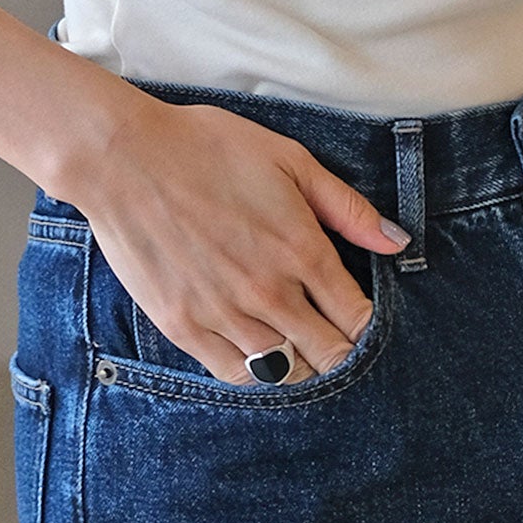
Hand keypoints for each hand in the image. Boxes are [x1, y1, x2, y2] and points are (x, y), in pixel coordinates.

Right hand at [65, 95, 411, 384]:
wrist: (125, 158)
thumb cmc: (208, 148)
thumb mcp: (289, 160)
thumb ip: (346, 207)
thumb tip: (397, 243)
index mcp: (302, 250)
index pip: (359, 319)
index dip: (369, 326)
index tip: (360, 319)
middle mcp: (270, 292)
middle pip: (329, 355)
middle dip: (341, 352)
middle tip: (333, 338)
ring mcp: (225, 314)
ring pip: (284, 371)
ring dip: (299, 362)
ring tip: (296, 345)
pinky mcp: (184, 326)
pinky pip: (234, 374)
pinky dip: (254, 371)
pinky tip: (256, 351)